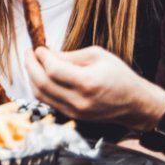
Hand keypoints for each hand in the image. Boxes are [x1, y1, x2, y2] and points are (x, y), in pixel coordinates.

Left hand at [27, 45, 164, 127]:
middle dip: (30, 66)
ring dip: (32, 78)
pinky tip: (42, 76)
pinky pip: (48, 102)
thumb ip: (70, 56)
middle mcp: (79, 100)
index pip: (52, 69)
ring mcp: (74, 112)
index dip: (41, 57)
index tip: (39, 48)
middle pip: (41, 83)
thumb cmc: (119, 76)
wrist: (135, 104)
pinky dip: (41, 88)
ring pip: (41, 95)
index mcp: (87, 83)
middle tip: (29, 53)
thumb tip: (46, 53)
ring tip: (33, 63)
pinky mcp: (72, 116)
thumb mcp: (98, 56)